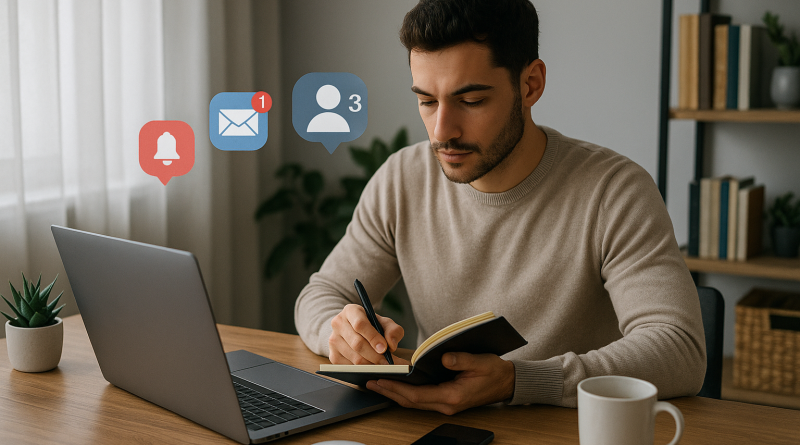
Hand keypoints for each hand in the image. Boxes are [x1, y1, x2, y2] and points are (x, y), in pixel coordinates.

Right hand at [328, 304, 404, 364]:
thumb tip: (391, 345)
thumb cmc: (371, 326)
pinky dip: (363, 370)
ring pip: (354, 358)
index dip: (373, 337)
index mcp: (350, 311)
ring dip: (371, 365)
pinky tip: (371, 368)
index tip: (384, 348)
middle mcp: (338, 324)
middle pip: (357, 344)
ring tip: (383, 367)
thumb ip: (393, 330)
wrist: (352, 330)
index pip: (360, 324)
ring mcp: (333, 340)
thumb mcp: (384, 323)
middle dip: (375, 356)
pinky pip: (349, 367)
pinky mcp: (333, 355)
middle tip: (387, 363)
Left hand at [366, 352, 514, 414]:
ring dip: (396, 394)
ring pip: (415, 402)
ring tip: (378, 384)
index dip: (397, 389)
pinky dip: (407, 393)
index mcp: (453, 396)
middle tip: (371, 383)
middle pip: (412, 402)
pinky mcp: (446, 400)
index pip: (418, 395)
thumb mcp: (480, 361)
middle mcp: (447, 404)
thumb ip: (461, 360)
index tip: (382, 381)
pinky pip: (422, 399)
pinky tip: (397, 385)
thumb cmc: (494, 371)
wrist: (507, 382)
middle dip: (390, 392)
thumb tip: (442, 357)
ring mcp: (446, 404)